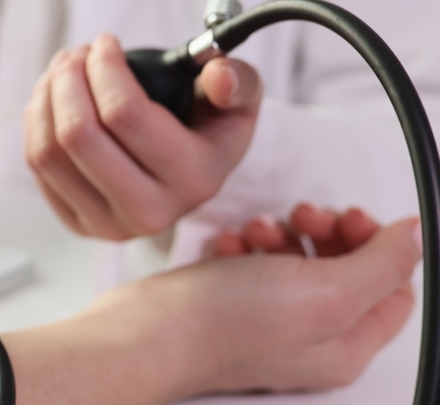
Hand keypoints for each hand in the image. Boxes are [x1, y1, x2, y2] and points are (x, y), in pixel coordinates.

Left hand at [25, 34, 262, 240]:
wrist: (189, 177)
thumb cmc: (210, 129)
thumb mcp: (238, 101)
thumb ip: (236, 81)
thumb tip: (218, 76)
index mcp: (193, 178)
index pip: (125, 114)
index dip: (104, 68)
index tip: (104, 42)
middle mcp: (150, 212)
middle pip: (79, 135)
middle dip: (67, 80)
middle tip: (76, 53)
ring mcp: (109, 225)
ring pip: (48, 152)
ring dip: (45, 98)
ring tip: (61, 71)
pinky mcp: (78, 224)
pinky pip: (38, 168)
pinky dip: (35, 124)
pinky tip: (52, 100)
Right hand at [91, 216, 419, 396]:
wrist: (149, 333)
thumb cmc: (226, 326)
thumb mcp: (328, 291)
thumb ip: (383, 263)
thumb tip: (414, 237)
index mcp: (344, 346)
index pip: (394, 290)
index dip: (379, 246)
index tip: (351, 219)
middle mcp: (310, 339)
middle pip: (345, 271)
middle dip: (327, 233)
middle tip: (306, 217)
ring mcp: (268, 323)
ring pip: (297, 263)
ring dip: (283, 234)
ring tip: (260, 230)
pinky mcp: (230, 307)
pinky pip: (253, 266)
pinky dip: (246, 246)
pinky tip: (231, 245)